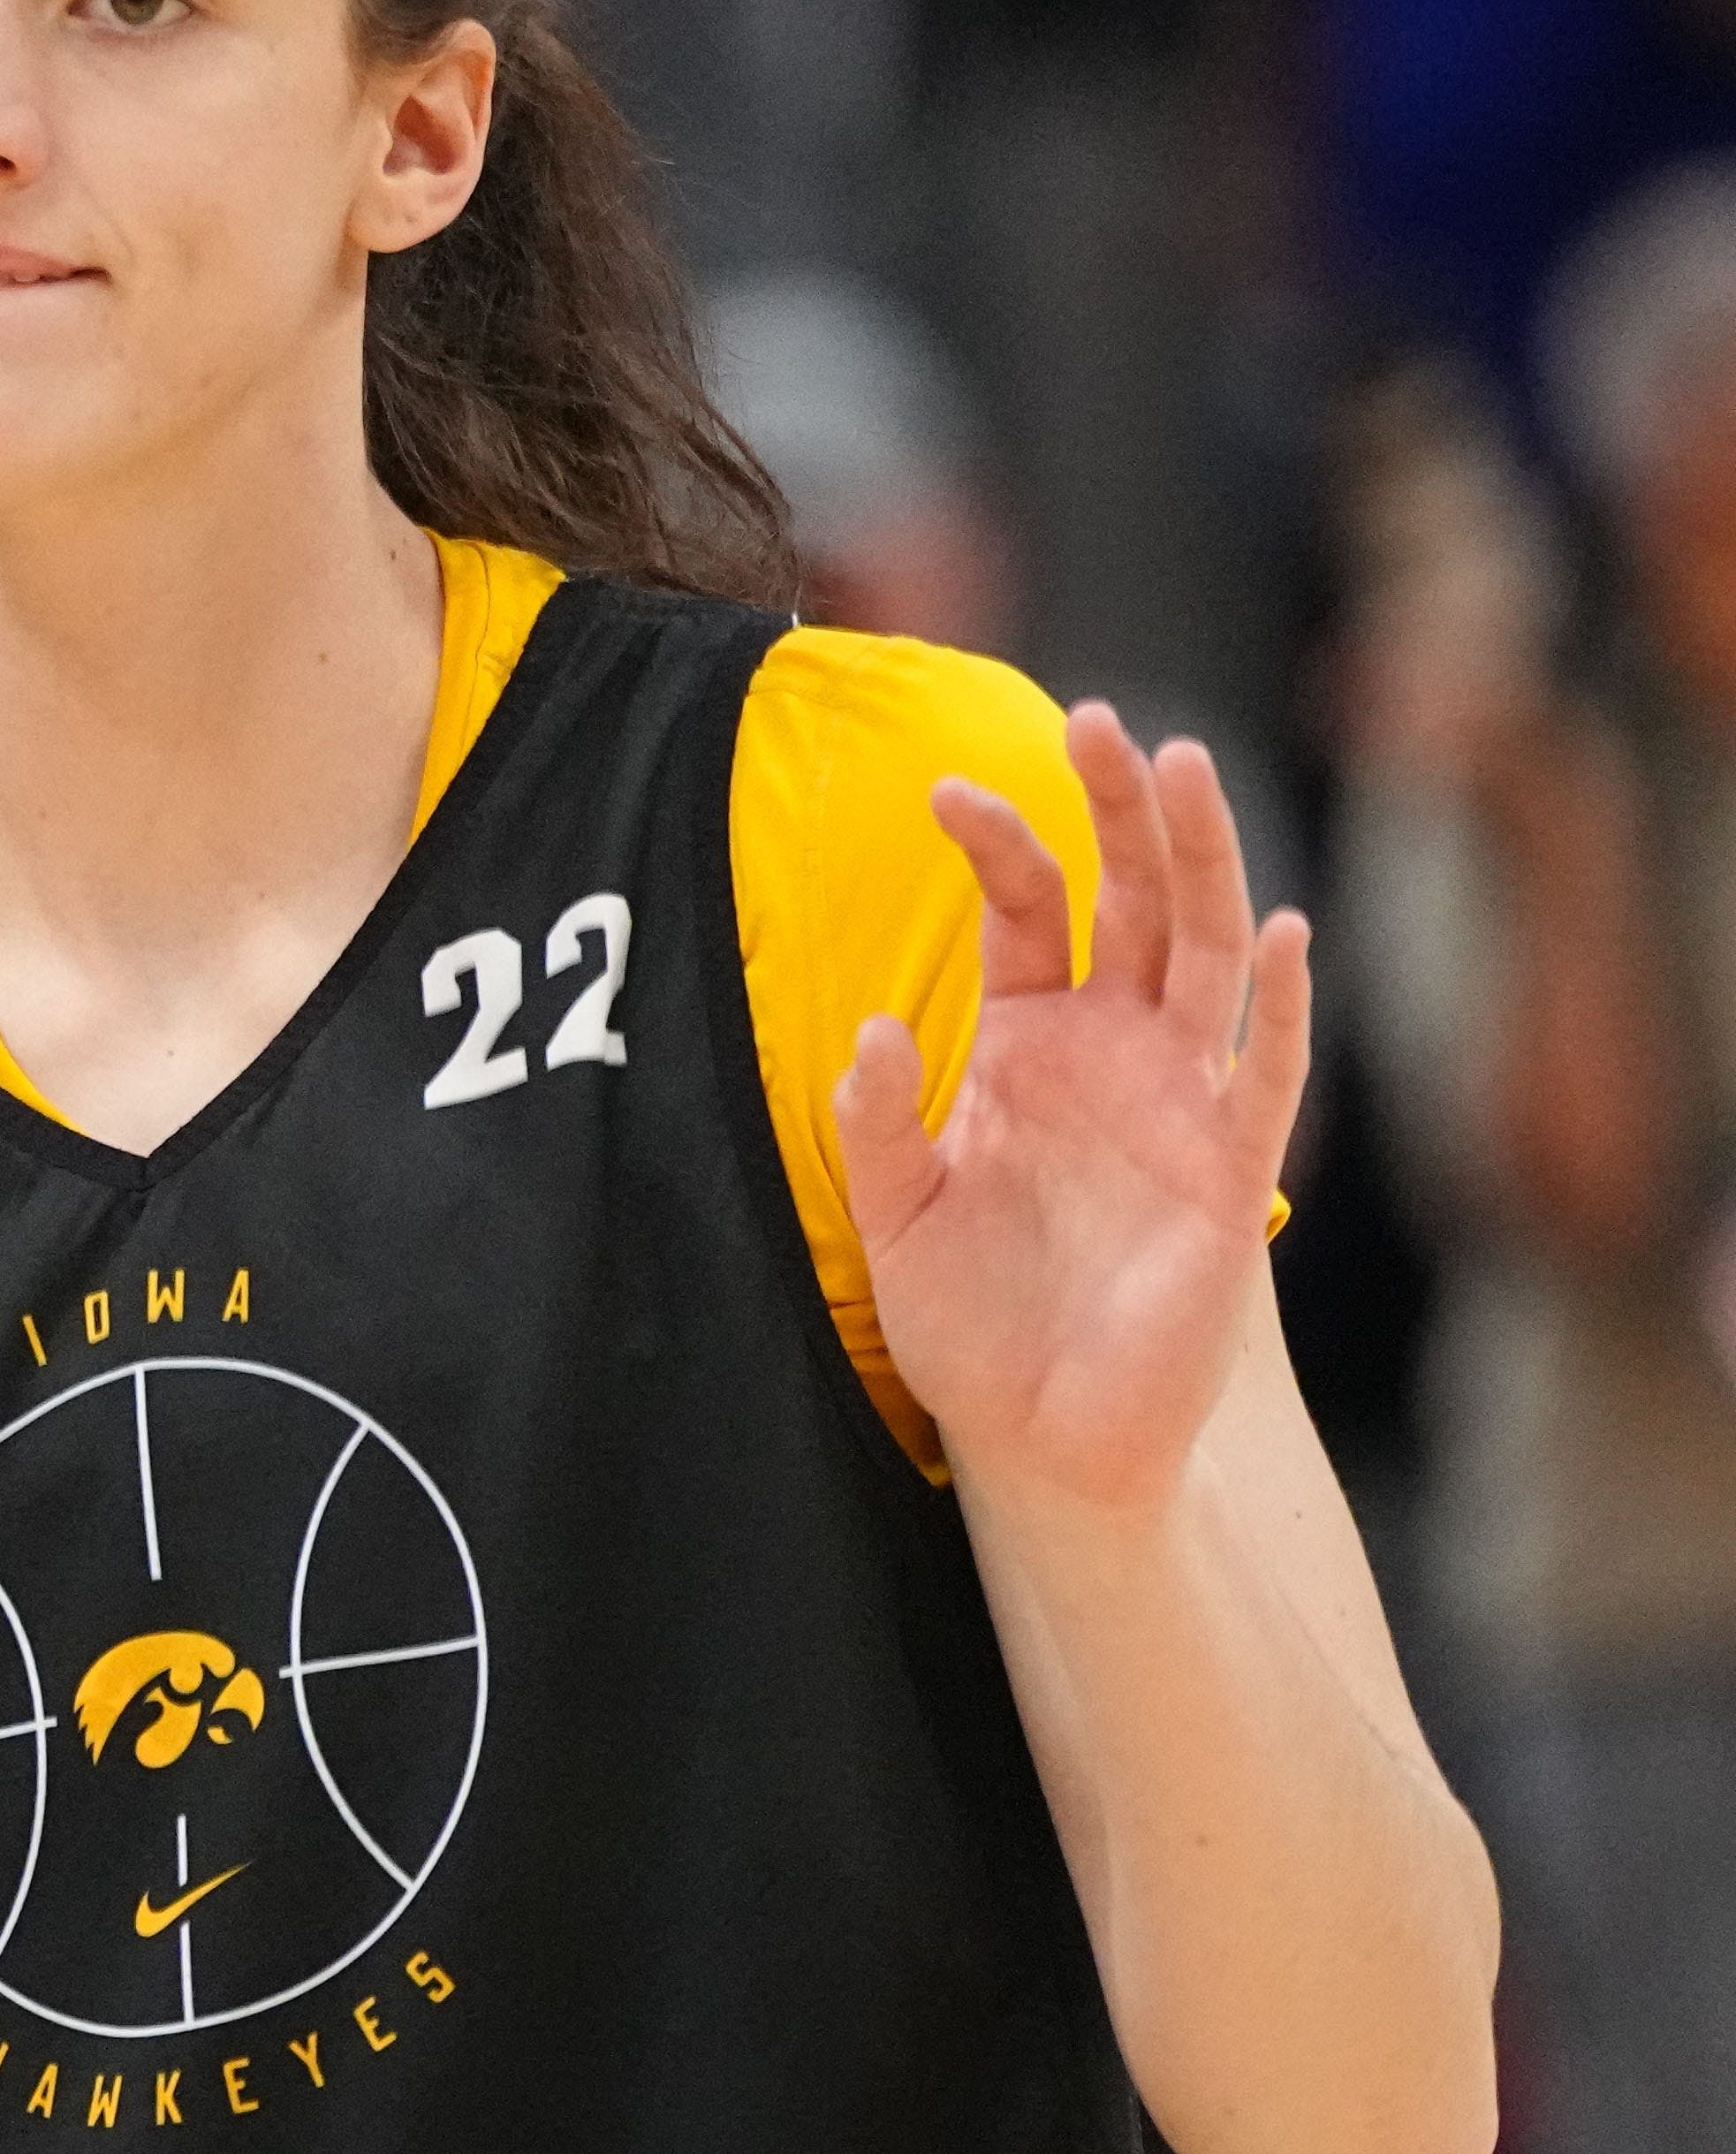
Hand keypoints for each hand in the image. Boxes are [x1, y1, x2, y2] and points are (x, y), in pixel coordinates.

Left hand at [837, 704, 1310, 1515]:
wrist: (1036, 1434)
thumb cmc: (969, 1319)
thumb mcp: (893, 1215)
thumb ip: (876, 1125)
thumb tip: (872, 1030)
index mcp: (1030, 1042)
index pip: (1030, 909)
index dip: (1000, 843)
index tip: (942, 790)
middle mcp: (1115, 1052)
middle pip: (1132, 899)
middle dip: (1122, 808)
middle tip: (1099, 720)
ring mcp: (1179, 1101)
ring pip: (1207, 951)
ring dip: (1203, 860)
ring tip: (1186, 767)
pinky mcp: (1230, 1171)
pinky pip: (1266, 1072)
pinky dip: (1280, 1002)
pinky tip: (1281, 931)